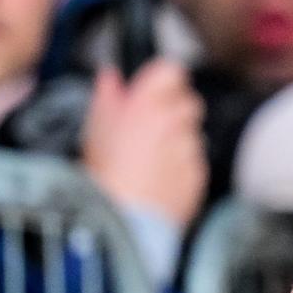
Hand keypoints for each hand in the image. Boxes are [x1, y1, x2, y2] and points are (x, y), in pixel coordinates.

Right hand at [81, 59, 207, 228]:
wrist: (122, 221)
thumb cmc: (103, 176)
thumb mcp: (94, 130)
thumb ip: (106, 97)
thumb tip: (110, 76)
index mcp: (148, 104)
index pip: (172, 71)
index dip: (164, 80)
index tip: (155, 90)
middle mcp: (174, 122)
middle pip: (188, 101)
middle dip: (173, 110)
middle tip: (150, 127)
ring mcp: (189, 148)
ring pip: (191, 133)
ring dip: (177, 140)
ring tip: (150, 161)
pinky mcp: (198, 173)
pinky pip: (195, 162)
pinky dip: (182, 167)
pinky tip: (159, 180)